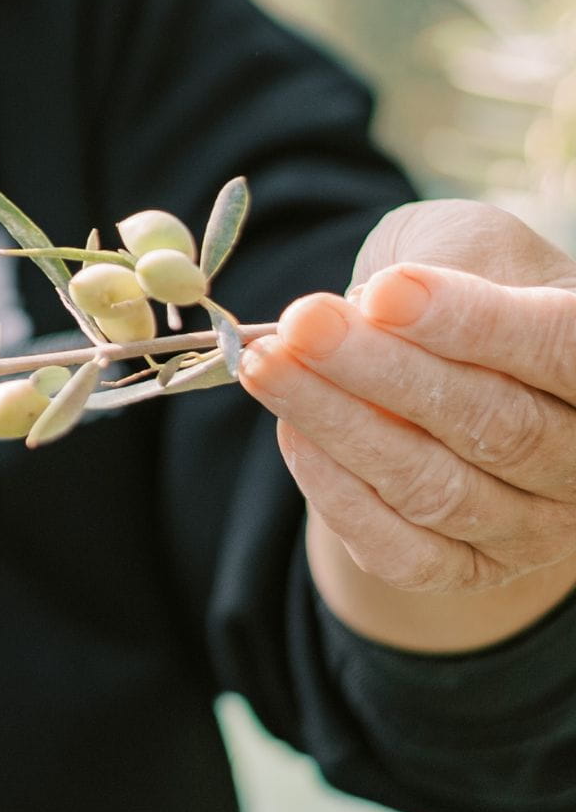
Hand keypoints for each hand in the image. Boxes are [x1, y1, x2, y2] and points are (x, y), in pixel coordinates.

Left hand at [241, 200, 575, 647]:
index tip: (383, 292)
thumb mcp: (466, 243)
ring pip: (436, 488)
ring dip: (338, 424)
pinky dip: (336, 491)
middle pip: (494, 426)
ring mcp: (532, 527)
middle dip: (382, 373)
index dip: (474, 324)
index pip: (560, 349)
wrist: (427, 369)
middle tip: (302, 325)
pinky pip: (402, 550)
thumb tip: (370, 308)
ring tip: (265, 365)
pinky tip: (290, 429)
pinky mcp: (466, 568)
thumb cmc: (453, 294)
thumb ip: (442, 264)